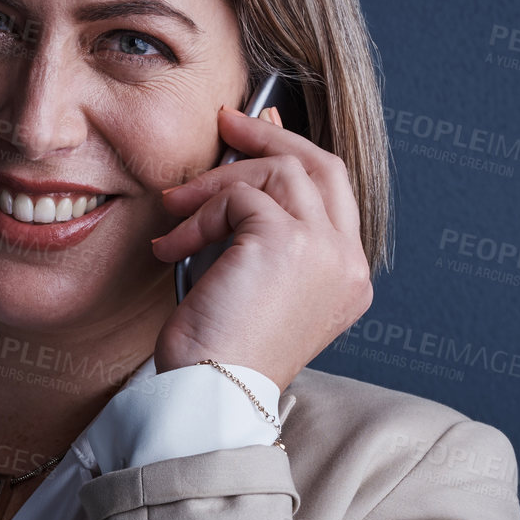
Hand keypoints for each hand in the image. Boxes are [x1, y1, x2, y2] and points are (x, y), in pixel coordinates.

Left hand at [149, 104, 372, 390]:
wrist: (212, 396)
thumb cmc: (221, 353)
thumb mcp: (253, 285)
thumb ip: (262, 234)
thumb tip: (243, 168)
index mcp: (347, 278)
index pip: (333, 191)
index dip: (294, 153)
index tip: (254, 134)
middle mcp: (347, 262)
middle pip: (321, 165)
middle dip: (270, 137)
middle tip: (226, 123)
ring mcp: (324, 250)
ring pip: (277, 172)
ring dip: (215, 183)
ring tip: (174, 211)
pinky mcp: (287, 242)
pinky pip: (237, 198)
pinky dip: (197, 215)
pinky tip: (171, 248)